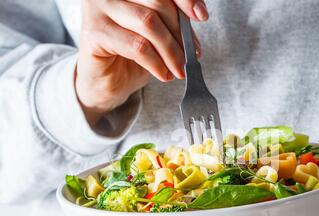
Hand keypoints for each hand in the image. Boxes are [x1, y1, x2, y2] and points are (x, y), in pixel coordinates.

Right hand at [76, 0, 206, 123]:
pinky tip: (163, 74)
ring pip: (149, 23)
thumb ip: (172, 18)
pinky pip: (137, 46)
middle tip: (192, 56)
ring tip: (179, 69)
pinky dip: (156, 63)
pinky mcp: (94, 32)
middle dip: (180, 33)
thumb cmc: (132, 53)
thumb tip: (199, 14)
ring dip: (171, 51)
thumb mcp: (158, 32)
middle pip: (158, 2)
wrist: (105, 81)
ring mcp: (98, 8)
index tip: (201, 16)